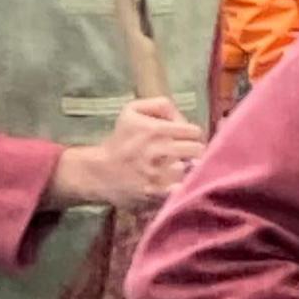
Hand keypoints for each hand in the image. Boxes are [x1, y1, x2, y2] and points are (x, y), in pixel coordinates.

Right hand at [48, 97, 204, 210]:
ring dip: (189, 170)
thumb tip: (182, 119)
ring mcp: (158, 173)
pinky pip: (182, 189)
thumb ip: (160, 105)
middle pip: (198, 150)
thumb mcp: (132, 111)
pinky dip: (182, 187)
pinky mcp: (157, 193)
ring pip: (192, 169)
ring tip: (178, 170)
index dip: (191, 135)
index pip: (194, 131)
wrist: (101, 172)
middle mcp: (158, 149)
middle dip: (193, 152)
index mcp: (155, 128)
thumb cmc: (121, 140)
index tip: (184, 140)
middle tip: (185, 155)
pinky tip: (176, 185)